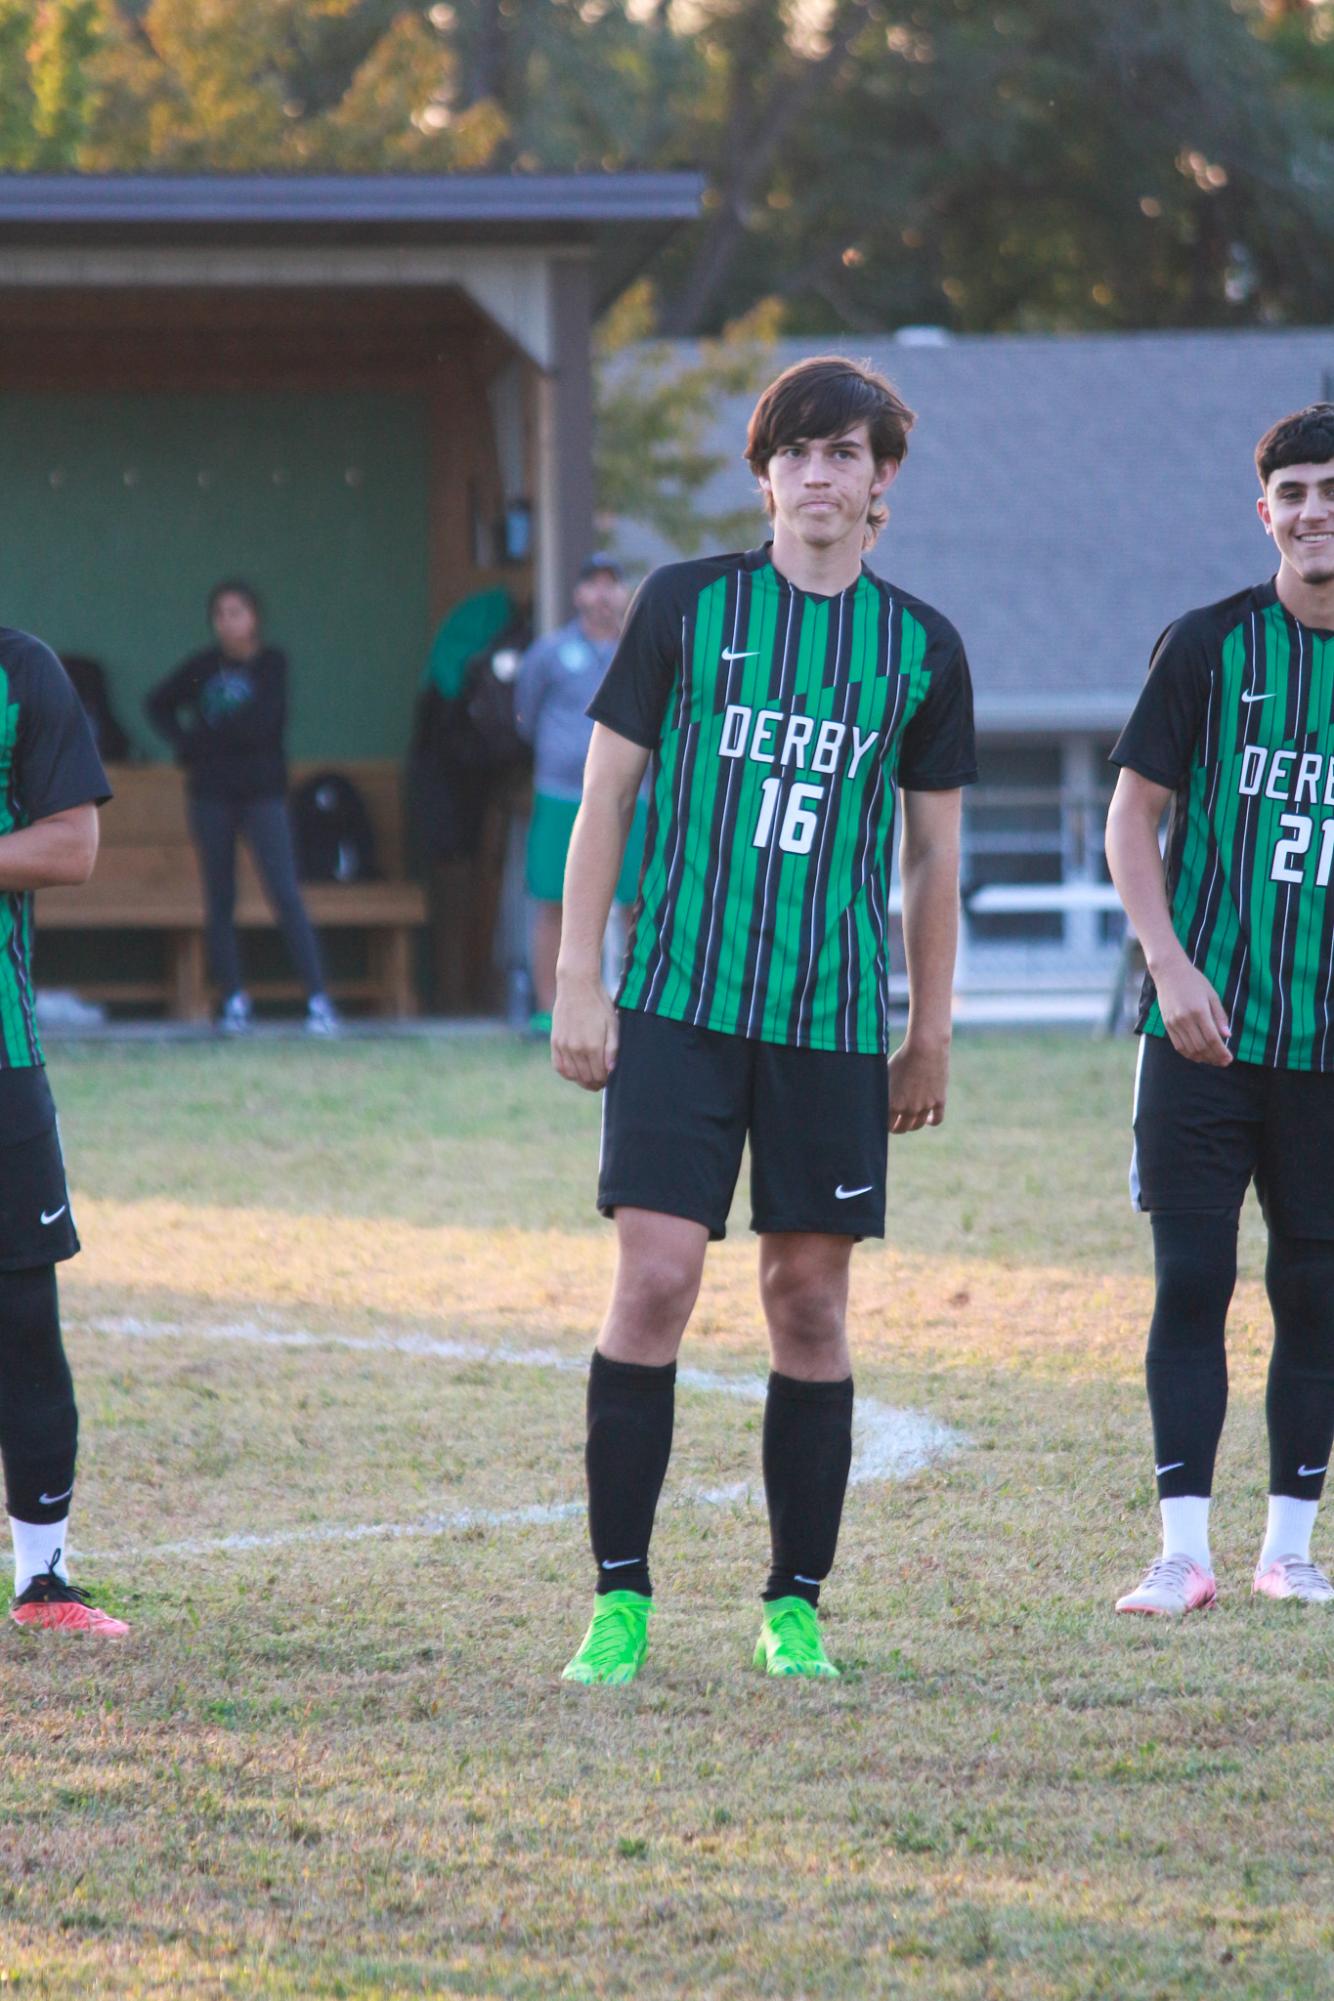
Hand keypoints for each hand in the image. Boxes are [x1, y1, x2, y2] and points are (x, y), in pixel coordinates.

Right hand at [552, 973, 618, 1090]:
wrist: (577, 986)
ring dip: (581, 1081)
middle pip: (585, 1078)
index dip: (605, 1081)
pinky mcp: (555, 1041)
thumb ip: (612, 1049)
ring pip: (572, 1075)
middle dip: (595, 1083)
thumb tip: (610, 1070)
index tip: (609, 1079)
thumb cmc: (599, 1004)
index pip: (599, 1075)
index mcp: (593, 1046)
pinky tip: (575, 1072)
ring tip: (589, 1078)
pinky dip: (567, 1073)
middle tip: (601, 1082)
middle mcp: (576, 1049)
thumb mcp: (613, 1024)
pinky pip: (559, 1066)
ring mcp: (563, 1046)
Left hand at [888, 1035, 948, 1133]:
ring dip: (912, 1125)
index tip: (886, 1122)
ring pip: (917, 1125)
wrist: (925, 1047)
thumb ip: (883, 1090)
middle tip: (896, 1123)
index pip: (887, 1125)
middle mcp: (908, 1108)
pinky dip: (931, 1121)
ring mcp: (925, 1106)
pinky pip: (936, 1120)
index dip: (886, 1125)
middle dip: (898, 1127)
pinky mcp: (939, 1100)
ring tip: (909, 1119)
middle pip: (902, 1128)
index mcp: (892, 1103)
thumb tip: (873, 1099)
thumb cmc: (902, 1057)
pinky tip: (927, 1118)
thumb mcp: (886, 1074)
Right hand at [1153, 958, 1231, 1065]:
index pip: (1213, 1039)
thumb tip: (1227, 1036)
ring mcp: (1174, 1023)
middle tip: (1223, 1062)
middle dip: (1214, 1058)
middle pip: (1201, 1047)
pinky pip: (1178, 1045)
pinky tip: (1198, 1055)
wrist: (1169, 972)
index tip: (1229, 1059)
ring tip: (1212, 1060)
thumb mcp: (1212, 995)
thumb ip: (1220, 1016)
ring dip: (1202, 1058)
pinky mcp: (1167, 1024)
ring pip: (1189, 1049)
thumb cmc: (1194, 981)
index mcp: (1199, 1011)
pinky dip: (1189, 1054)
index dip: (1222, 1052)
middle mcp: (1185, 1019)